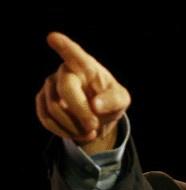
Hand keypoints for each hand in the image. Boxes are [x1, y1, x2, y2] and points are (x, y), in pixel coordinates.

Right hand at [35, 32, 130, 152]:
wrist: (97, 116)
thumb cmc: (110, 101)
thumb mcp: (121, 100)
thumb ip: (113, 101)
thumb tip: (95, 105)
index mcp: (86, 65)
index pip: (74, 53)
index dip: (63, 46)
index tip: (53, 38)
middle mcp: (65, 71)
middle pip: (66, 89)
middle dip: (81, 112)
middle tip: (94, 126)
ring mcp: (50, 85)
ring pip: (54, 108)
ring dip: (73, 126)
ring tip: (90, 132)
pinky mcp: (42, 100)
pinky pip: (46, 118)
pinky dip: (63, 131)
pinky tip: (77, 134)